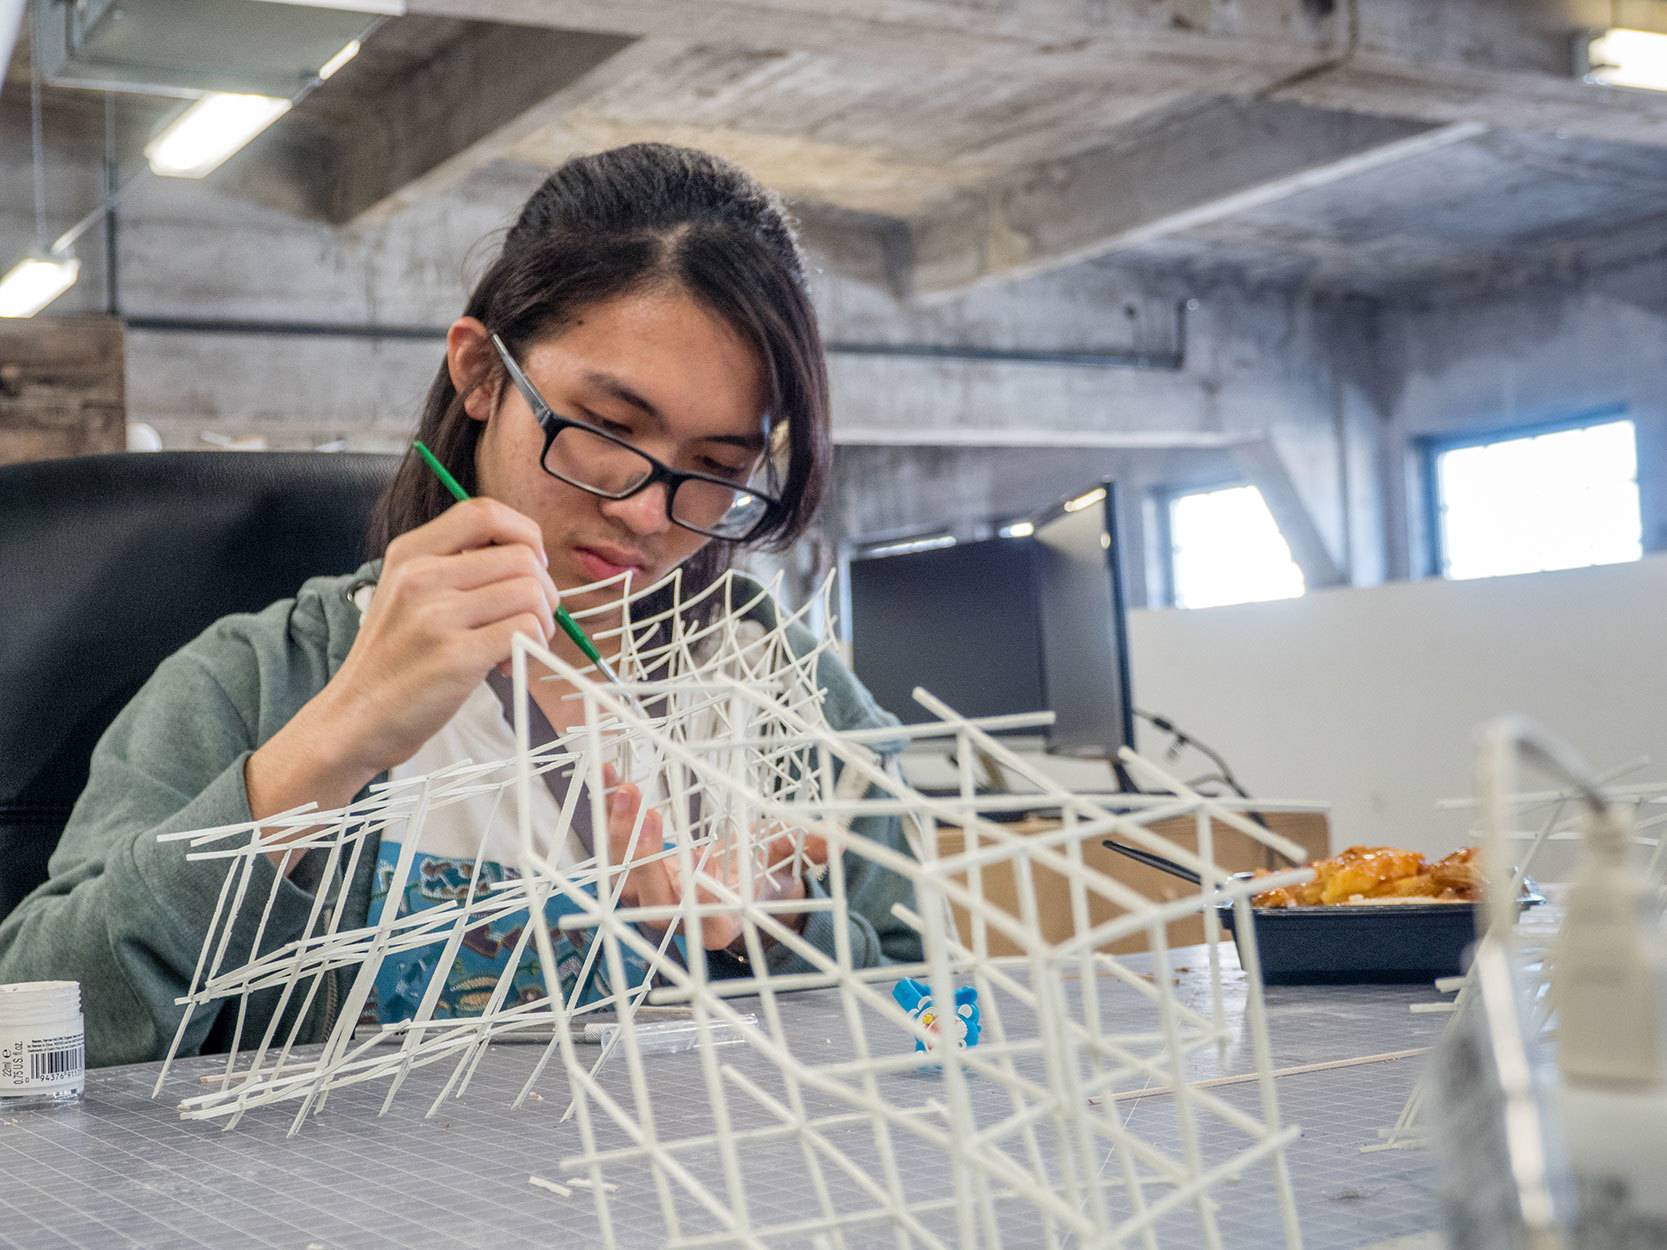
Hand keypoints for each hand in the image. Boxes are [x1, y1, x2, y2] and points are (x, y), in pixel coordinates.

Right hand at [248, 498, 560, 856]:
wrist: (353, 720)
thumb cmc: (392, 662)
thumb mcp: (407, 594)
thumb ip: (454, 567)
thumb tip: (526, 557)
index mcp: (410, 553)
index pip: (485, 512)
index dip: (524, 533)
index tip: (531, 564)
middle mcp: (421, 577)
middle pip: (522, 556)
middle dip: (543, 589)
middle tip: (529, 619)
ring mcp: (436, 616)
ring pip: (531, 592)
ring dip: (541, 622)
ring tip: (517, 645)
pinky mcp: (455, 657)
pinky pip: (525, 631)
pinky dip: (533, 648)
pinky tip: (509, 665)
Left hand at [600, 764, 822, 951]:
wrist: (719, 884)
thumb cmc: (752, 877)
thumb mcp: (780, 864)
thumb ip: (803, 850)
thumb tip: (836, 836)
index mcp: (716, 922)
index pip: (706, 922)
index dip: (702, 906)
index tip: (703, 879)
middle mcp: (673, 914)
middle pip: (649, 894)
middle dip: (644, 854)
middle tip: (648, 813)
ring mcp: (644, 893)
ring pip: (619, 871)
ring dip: (618, 829)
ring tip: (625, 788)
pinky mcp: (627, 866)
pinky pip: (610, 842)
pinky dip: (606, 809)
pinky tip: (605, 774)